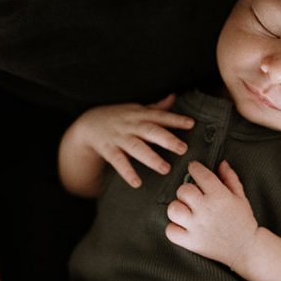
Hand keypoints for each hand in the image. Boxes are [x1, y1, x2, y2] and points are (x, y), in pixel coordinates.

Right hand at [71, 94, 193, 187]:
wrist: (88, 124)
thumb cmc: (119, 117)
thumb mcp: (136, 110)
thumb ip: (156, 108)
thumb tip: (174, 97)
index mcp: (139, 115)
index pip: (160, 116)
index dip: (175, 119)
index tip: (191, 124)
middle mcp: (130, 125)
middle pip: (150, 131)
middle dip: (167, 139)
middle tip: (183, 149)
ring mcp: (119, 138)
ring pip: (136, 147)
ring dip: (151, 158)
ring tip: (165, 169)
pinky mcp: (108, 150)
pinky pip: (118, 162)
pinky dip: (127, 172)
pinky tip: (137, 183)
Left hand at [165, 160, 257, 269]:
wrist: (246, 249)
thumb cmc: (243, 221)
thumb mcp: (240, 197)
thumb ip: (230, 178)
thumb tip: (221, 163)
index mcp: (219, 196)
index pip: (200, 174)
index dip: (194, 168)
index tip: (194, 169)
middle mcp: (206, 210)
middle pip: (183, 190)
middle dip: (186, 190)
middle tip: (193, 196)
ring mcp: (196, 227)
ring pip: (173, 209)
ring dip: (178, 208)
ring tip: (187, 211)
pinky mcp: (191, 242)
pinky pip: (170, 230)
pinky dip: (174, 228)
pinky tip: (184, 226)